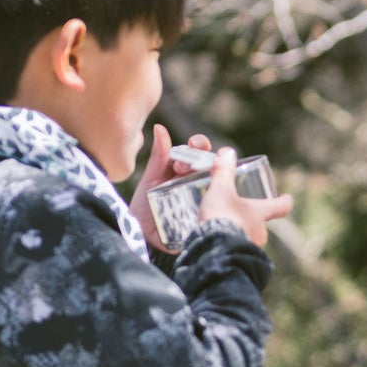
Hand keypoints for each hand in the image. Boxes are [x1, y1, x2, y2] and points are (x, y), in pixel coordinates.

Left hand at [129, 125, 214, 251]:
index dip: (199, 145)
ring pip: (218, 182)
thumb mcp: (150, 181)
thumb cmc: (144, 209)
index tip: (195, 144)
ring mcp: (205, 199)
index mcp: (183, 171)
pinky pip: (220, 206)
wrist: (142, 239)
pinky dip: (223, 201)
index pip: (197, 152)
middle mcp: (197, 182)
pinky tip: (220, 198)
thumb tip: (160, 127)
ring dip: (214, 176)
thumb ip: (158, 157)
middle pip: (211, 164)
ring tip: (201, 176)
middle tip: (192, 162)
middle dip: (206, 158)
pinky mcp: (209, 215)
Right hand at [196, 146, 295, 246]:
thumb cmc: (222, 217)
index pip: (281, 207)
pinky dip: (228, 245)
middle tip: (239, 211)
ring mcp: (250, 247)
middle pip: (261, 223)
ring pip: (248, 237)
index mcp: (261, 214)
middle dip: (252, 218)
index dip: (284, 201)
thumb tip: (227, 152)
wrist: (213, 250)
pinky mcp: (236, 259)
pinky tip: (216, 243)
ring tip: (222, 227)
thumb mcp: (220, 191)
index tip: (287, 197)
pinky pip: (235, 249)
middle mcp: (260, 233)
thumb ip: (223, 172)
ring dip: (238, 232)